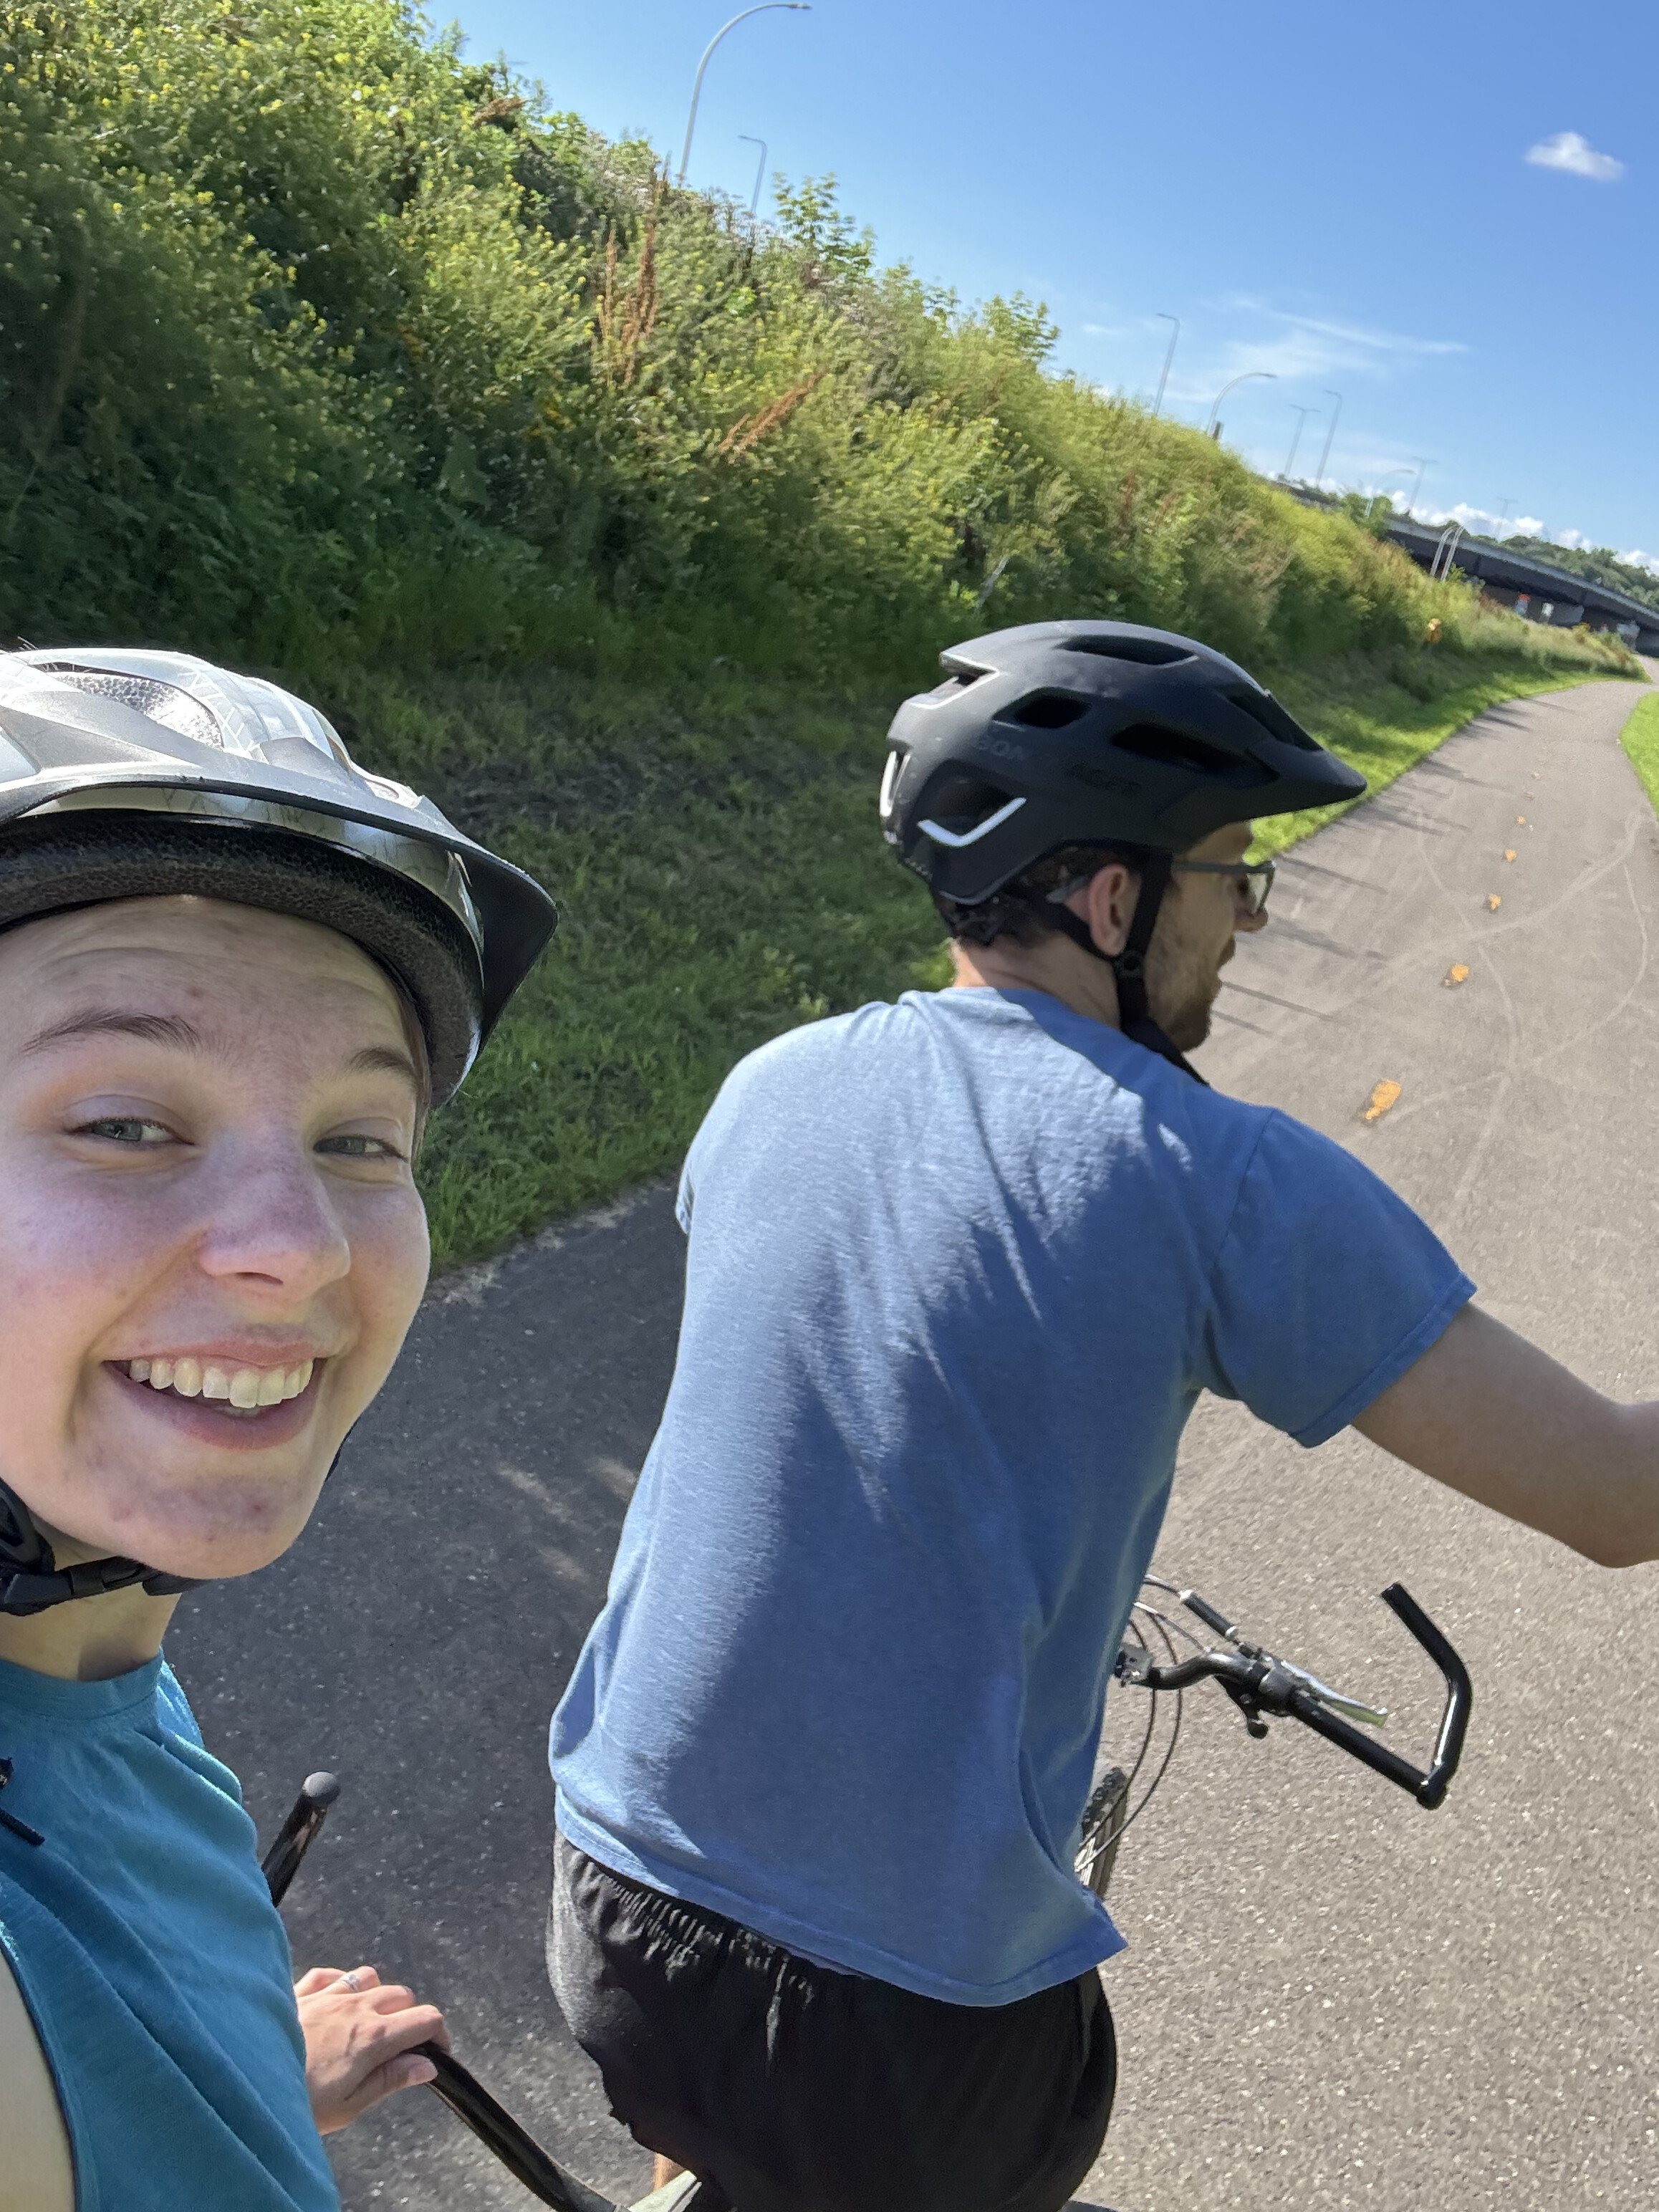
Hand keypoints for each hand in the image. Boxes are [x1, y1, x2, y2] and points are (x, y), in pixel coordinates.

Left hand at [294, 1965, 447, 2134]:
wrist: (245, 2085)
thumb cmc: (298, 2103)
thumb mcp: (350, 2105)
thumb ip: (391, 2080)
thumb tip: (427, 2066)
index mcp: (373, 2037)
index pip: (426, 2018)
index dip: (438, 2034)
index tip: (434, 2052)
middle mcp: (355, 2007)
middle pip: (401, 1995)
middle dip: (408, 2017)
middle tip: (396, 2045)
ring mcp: (326, 1995)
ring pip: (368, 1977)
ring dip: (375, 1995)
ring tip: (365, 2021)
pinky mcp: (299, 1992)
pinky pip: (329, 1974)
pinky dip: (339, 1983)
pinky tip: (333, 2000)